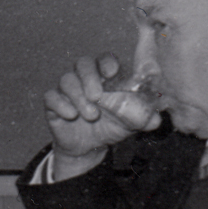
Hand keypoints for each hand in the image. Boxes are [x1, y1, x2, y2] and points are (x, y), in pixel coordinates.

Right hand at [43, 54, 160, 178]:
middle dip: (89, 78)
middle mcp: (85, 79)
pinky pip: (51, 96)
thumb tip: (157, 120)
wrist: (89, 148)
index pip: (104, 60)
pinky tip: (71, 115)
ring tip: (91, 115)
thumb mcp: (130, 124)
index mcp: (105, 77)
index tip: (111, 73)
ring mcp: (68, 90)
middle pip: (82, 64)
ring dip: (78, 96)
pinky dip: (60, 104)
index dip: (107, 63)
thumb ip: (143, 119)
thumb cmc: (110, 127)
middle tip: (97, 96)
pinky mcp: (53, 104)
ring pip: (67, 80)